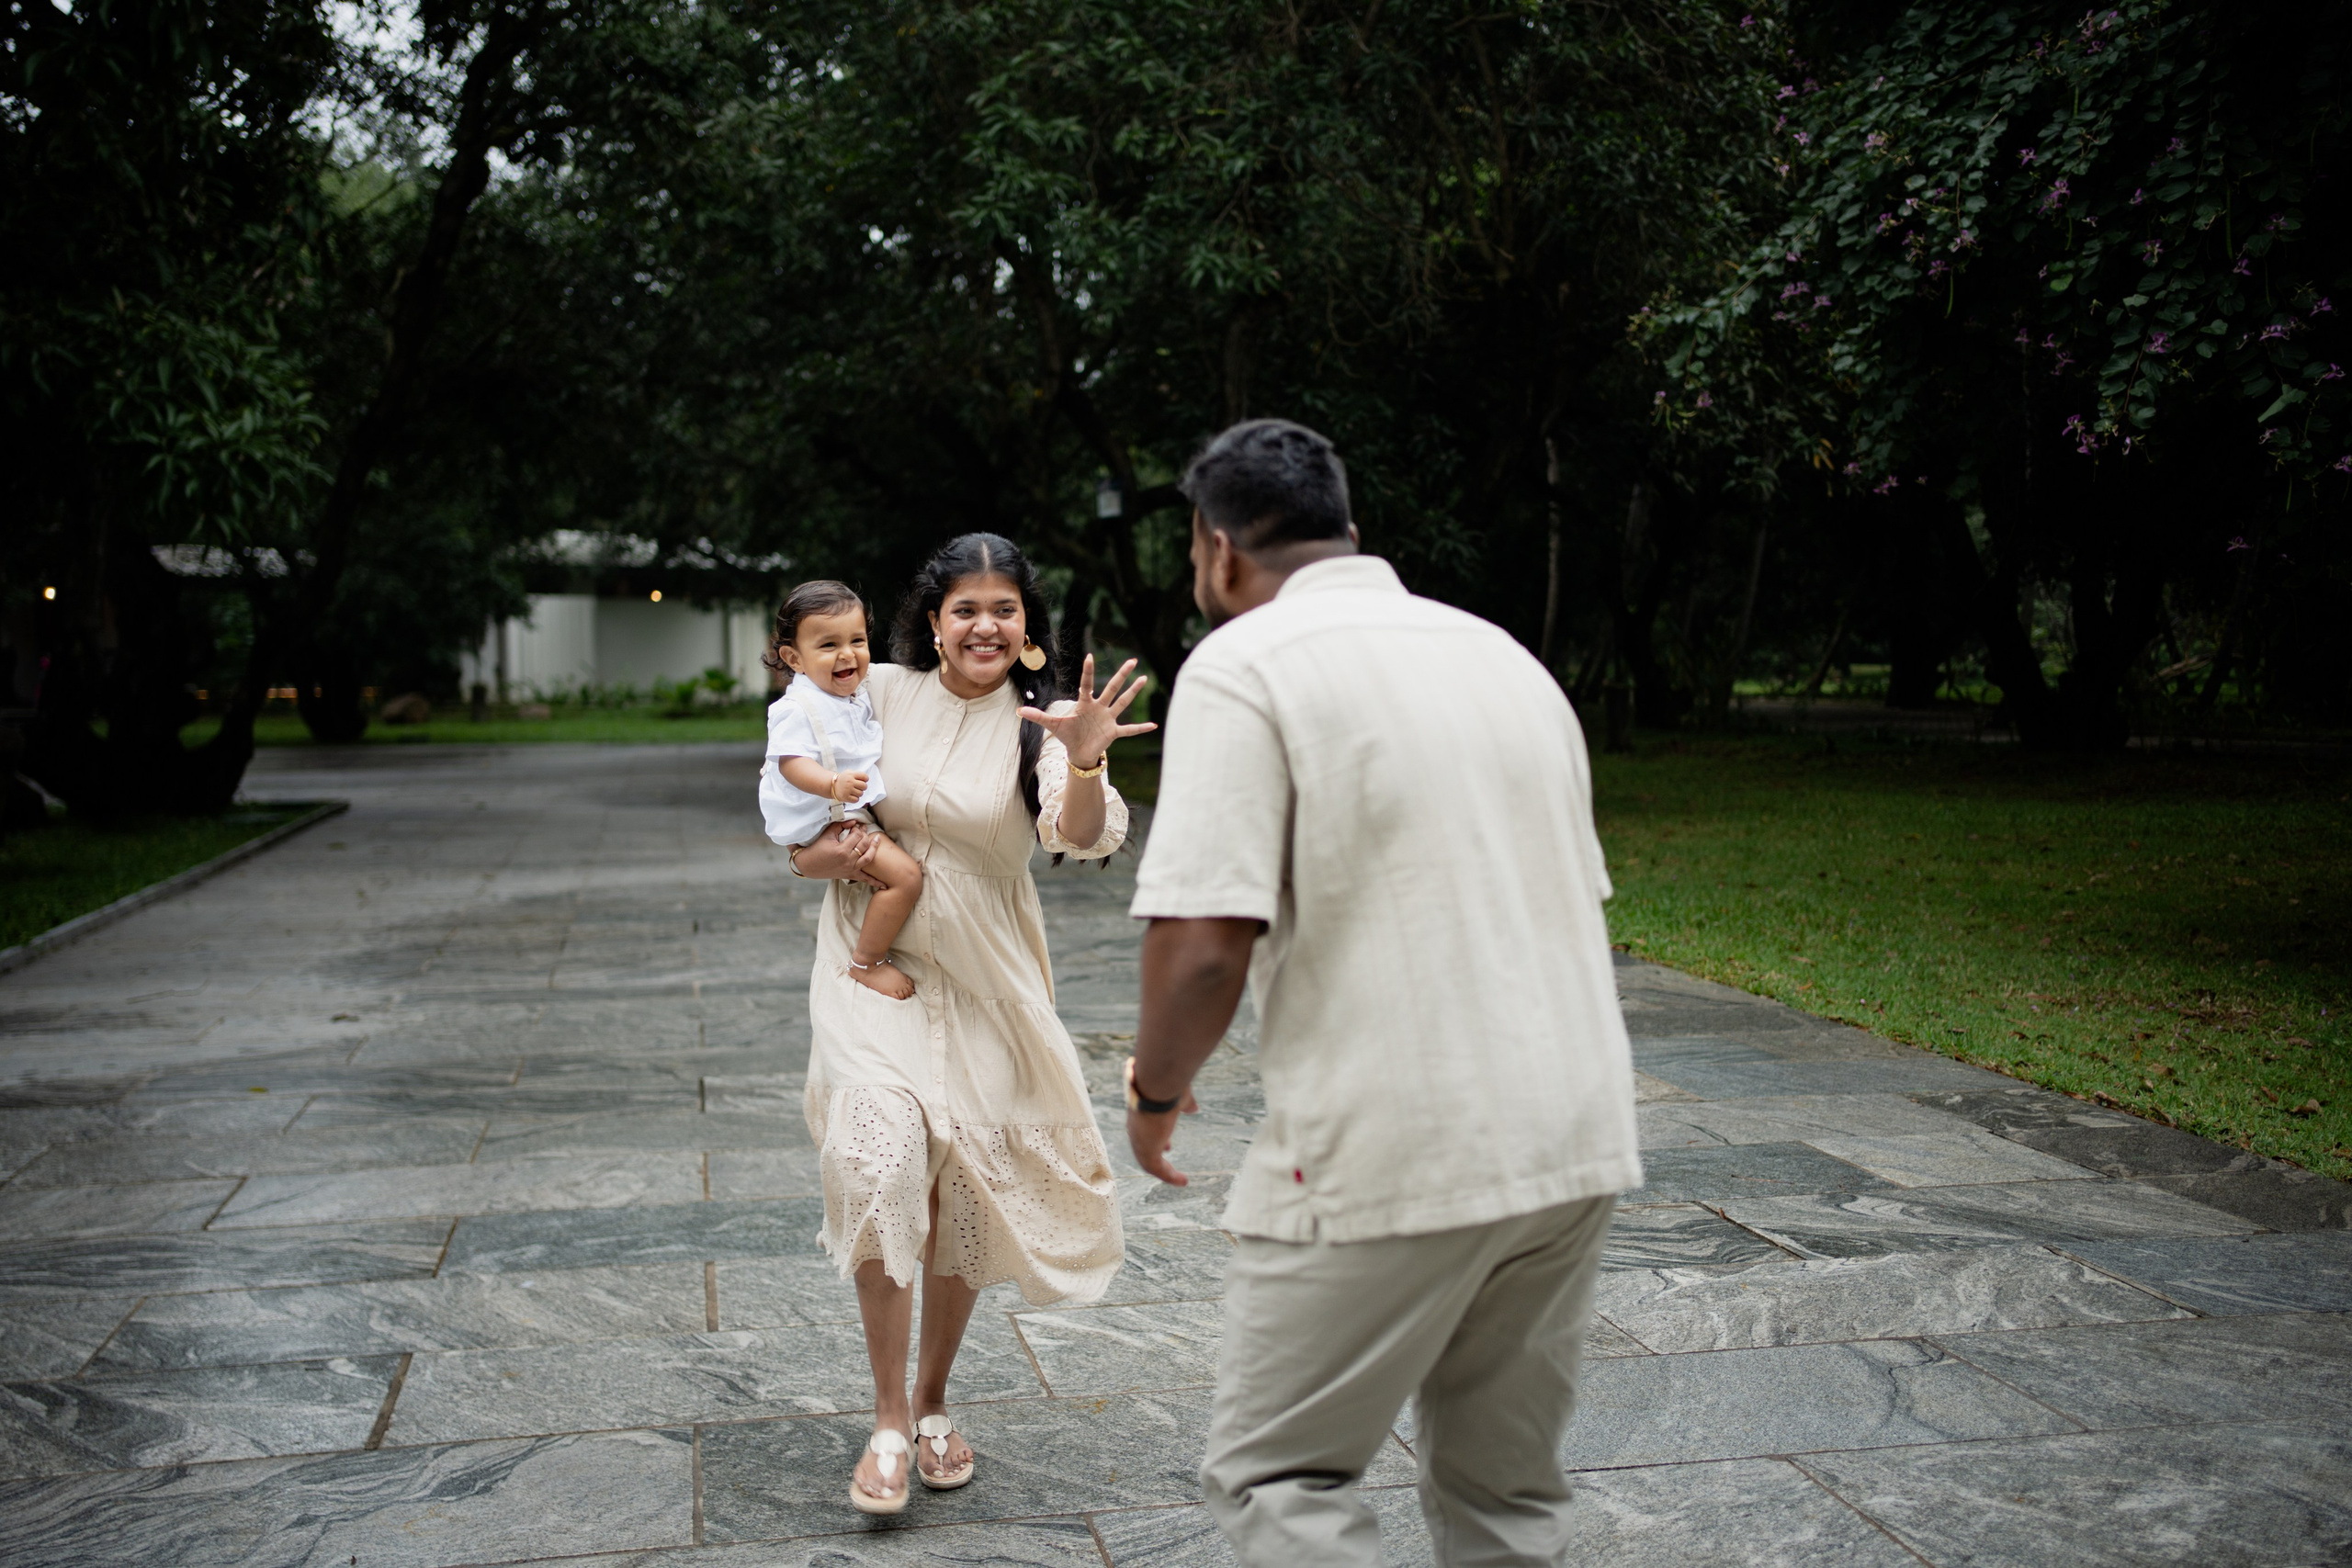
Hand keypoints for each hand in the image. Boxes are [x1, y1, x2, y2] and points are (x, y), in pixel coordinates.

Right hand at [794, 821, 885, 887]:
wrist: (808, 865)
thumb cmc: (816, 848)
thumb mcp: (827, 834)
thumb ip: (841, 825)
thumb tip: (854, 821)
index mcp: (842, 850)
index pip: (857, 835)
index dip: (858, 828)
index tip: (856, 825)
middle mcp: (848, 860)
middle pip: (864, 845)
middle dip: (866, 835)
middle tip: (864, 829)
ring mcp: (850, 869)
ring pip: (868, 858)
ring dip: (875, 848)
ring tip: (878, 840)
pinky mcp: (850, 875)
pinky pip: (865, 879)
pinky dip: (875, 882)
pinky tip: (884, 884)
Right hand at [831, 769, 868, 803]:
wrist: (832, 785)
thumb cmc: (843, 779)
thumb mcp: (849, 773)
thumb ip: (858, 774)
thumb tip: (867, 779)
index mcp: (851, 775)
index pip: (865, 777)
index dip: (865, 779)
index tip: (862, 780)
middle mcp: (849, 782)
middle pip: (864, 786)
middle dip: (863, 787)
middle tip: (858, 787)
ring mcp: (847, 790)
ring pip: (861, 793)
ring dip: (858, 793)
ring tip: (853, 791)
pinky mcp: (845, 797)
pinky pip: (856, 800)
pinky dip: (855, 798)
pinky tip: (851, 795)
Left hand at [1019, 654, 1156, 769]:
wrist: (1078, 752)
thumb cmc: (1067, 735)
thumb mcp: (1052, 725)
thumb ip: (1037, 716)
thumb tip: (1018, 711)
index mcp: (1084, 704)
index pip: (1087, 684)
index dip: (1088, 672)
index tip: (1090, 657)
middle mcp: (1099, 707)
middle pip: (1112, 688)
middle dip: (1122, 675)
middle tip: (1132, 660)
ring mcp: (1108, 719)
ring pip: (1123, 702)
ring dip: (1133, 692)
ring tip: (1144, 679)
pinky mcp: (1113, 732)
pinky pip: (1129, 730)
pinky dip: (1140, 729)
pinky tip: (1154, 725)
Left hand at [1126, 1092, 1198, 1186]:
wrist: (1158, 1084)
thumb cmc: (1167, 1086)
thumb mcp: (1178, 1097)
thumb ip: (1185, 1104)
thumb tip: (1194, 1109)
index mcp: (1141, 1115)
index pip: (1146, 1132)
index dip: (1157, 1140)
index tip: (1168, 1146)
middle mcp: (1136, 1129)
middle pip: (1144, 1149)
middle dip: (1157, 1157)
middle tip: (1169, 1168)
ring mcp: (1139, 1141)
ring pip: (1149, 1163)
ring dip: (1165, 1171)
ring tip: (1179, 1179)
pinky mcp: (1146, 1151)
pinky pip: (1157, 1170)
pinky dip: (1169, 1177)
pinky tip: (1182, 1181)